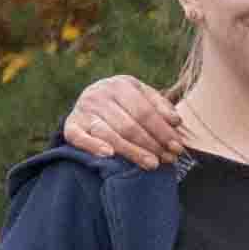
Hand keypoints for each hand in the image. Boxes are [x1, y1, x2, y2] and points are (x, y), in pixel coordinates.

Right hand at [61, 75, 188, 167]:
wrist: (89, 99)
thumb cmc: (123, 102)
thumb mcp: (141, 96)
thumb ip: (159, 106)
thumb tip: (176, 122)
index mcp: (120, 85)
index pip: (145, 111)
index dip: (162, 130)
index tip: (177, 147)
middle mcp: (100, 95)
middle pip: (129, 125)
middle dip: (151, 144)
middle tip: (168, 160)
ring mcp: (83, 110)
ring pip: (110, 134)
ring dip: (132, 152)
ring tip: (152, 164)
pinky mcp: (71, 125)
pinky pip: (80, 138)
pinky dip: (93, 146)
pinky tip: (109, 155)